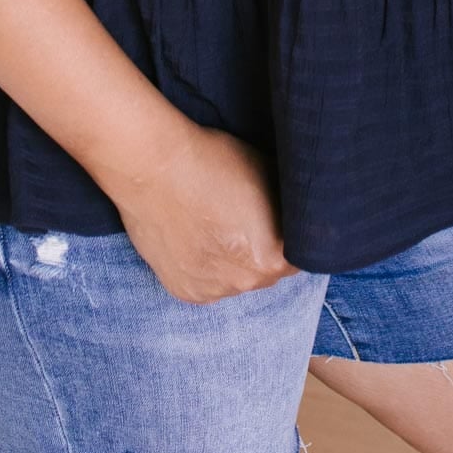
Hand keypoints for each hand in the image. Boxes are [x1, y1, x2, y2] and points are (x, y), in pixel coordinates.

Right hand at [111, 123, 302, 305]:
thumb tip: (296, 208)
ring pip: (236, 279)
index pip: (300, 257)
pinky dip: (206, 267)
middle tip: (247, 219)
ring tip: (217, 226)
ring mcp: (210, 290)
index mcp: (271, 257)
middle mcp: (243, 283)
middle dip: (264, 249)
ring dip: (234, 262)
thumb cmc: (212, 161)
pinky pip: (207, 283)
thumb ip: (287, 204)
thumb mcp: (268, 172)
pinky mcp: (181, 290)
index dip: (292, 236)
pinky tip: (197, 237)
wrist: (152, 166)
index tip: (281, 221)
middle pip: (267, 271)